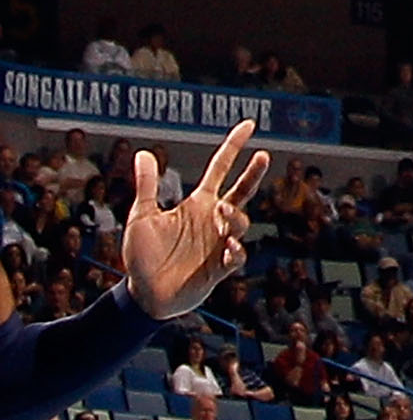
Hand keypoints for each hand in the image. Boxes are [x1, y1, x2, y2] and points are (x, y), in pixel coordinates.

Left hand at [122, 118, 264, 319]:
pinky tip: (228, 246)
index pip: (220, 168)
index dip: (234, 146)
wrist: (143, 294)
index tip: (249, 125)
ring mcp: (218, 243)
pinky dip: (235, 250)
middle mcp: (213, 220)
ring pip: (240, 222)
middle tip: (263, 156)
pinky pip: (236, 256)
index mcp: (198, 204)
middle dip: (253, 174)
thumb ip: (147, 186)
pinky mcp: (219, 268)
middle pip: (241, 191)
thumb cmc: (142, 256)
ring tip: (222, 212)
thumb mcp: (141, 216)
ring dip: (235, 215)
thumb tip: (143, 152)